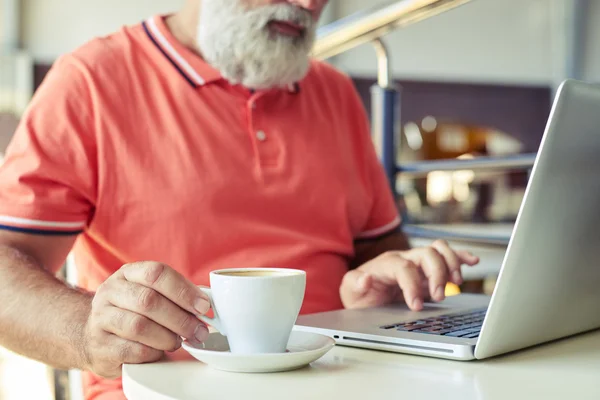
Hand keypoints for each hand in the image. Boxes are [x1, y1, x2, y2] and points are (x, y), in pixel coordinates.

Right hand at [82, 262, 210, 377]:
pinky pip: (131, 349)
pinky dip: (152, 352)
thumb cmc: (132, 312)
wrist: (91, 335)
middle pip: (148, 301)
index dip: (183, 290)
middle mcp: (110, 291)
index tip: (203, 306)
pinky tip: (160, 351)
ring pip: (139, 326)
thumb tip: (205, 305)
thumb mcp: (149, 293)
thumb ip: (175, 295)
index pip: (156, 273)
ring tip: (179, 342)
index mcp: (128, 273)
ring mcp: (100, 318)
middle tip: (198, 331)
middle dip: (180, 318)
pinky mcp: (99, 346)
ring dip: (167, 336)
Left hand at [340, 240, 478, 310]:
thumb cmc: (359, 293)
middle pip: (427, 254)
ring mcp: (418, 262)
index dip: (413, 285)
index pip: (404, 268)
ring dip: (451, 265)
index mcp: (386, 263)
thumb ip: (355, 283)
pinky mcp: (428, 270)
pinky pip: (447, 256)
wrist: (364, 295)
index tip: (415, 305)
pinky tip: (472, 261)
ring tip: (455, 284)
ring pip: (439, 250)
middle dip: (437, 274)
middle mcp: (404, 258)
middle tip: (438, 296)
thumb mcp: (349, 291)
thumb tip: (366, 278)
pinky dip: (461, 256)